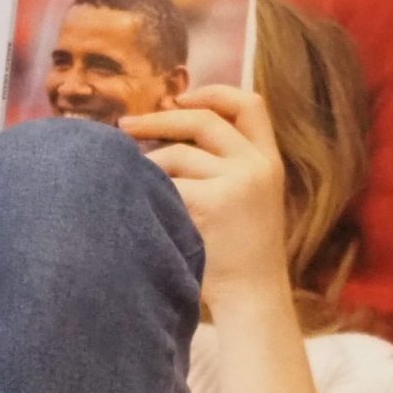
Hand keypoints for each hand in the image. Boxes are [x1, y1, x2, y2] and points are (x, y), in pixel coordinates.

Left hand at [121, 86, 292, 313]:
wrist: (252, 298)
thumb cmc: (237, 255)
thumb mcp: (248, 199)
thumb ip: (226, 164)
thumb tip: (167, 123)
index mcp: (269, 161)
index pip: (249, 105)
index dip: (212, 93)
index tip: (178, 97)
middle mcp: (257, 166)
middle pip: (203, 121)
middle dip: (158, 120)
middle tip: (124, 126)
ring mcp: (238, 183)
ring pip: (176, 155)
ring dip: (148, 168)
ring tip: (134, 188)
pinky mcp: (213, 203)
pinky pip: (167, 184)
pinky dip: (147, 192)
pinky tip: (138, 207)